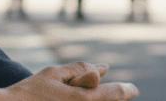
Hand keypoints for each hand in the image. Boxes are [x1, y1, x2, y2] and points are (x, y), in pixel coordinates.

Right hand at [0, 62, 138, 100]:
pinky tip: (63, 98)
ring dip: (90, 99)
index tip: (133, 89)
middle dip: (103, 94)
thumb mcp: (55, 73)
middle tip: (83, 91)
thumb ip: (81, 70)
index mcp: (84, 100)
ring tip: (62, 96)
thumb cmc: (31, 91)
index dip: (126, 90)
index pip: (116, 94)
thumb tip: (103, 68)